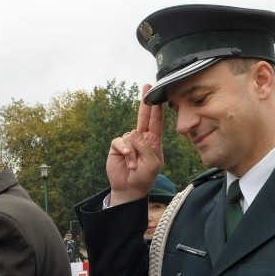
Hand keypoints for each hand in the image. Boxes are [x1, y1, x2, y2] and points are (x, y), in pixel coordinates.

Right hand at [107, 83, 164, 205]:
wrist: (129, 189)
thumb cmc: (144, 178)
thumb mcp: (152, 164)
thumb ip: (146, 147)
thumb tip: (134, 131)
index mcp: (154, 141)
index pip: (156, 121)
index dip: (157, 108)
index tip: (158, 95)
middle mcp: (141, 139)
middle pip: (143, 117)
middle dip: (145, 102)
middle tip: (147, 86)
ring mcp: (129, 142)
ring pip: (131, 136)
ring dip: (133, 152)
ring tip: (134, 165)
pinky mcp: (117, 147)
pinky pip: (120, 141)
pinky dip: (124, 150)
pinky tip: (127, 158)